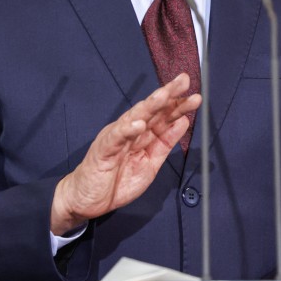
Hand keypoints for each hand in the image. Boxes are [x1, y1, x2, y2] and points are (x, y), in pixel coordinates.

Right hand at [50, 73, 199, 234]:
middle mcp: (129, 131)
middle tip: (184, 81)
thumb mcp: (150, 164)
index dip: (178, 105)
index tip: (194, 96)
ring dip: (150, 106)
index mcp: (142, 135)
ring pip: (134, 118)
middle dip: (168, 95)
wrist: (85, 199)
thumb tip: (183, 122)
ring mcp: (116, 138)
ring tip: (164, 95)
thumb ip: (165, 143)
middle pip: (151, 110)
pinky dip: (127, 130)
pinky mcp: (103, 150)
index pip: (162, 116)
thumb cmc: (115, 181)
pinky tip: (139, 124)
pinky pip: (116, 138)